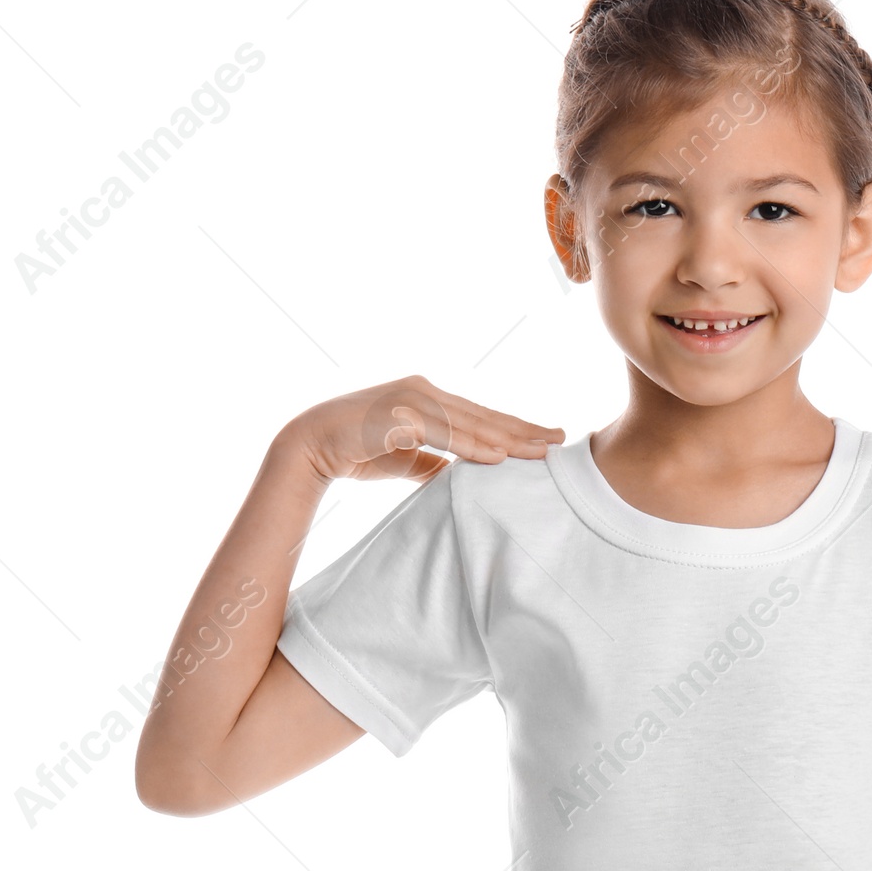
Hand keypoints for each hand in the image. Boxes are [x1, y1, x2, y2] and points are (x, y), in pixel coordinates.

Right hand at [281, 374, 564, 484]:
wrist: (310, 446)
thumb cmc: (358, 451)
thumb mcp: (407, 459)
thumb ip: (435, 463)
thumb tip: (459, 478)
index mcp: (428, 399)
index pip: (480, 416)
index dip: (514, 428)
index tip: (546, 440)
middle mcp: (424, 392)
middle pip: (484, 415)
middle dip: (523, 429)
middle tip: (561, 440)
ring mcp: (410, 399)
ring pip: (470, 422)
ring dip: (506, 438)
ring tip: (539, 452)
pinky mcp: (397, 416)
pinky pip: (443, 434)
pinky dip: (471, 446)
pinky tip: (498, 457)